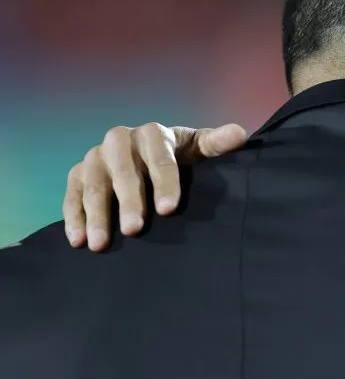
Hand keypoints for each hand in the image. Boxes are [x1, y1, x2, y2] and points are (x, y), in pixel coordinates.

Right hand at [63, 122, 247, 250]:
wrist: (150, 154)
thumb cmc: (181, 156)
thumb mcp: (200, 148)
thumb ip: (217, 144)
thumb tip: (239, 135)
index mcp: (153, 134)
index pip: (160, 159)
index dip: (165, 184)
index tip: (169, 209)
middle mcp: (120, 140)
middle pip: (124, 173)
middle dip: (130, 202)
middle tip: (135, 230)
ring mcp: (96, 156)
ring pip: (93, 186)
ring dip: (97, 215)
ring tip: (101, 244)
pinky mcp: (78, 173)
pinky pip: (71, 195)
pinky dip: (74, 218)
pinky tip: (79, 241)